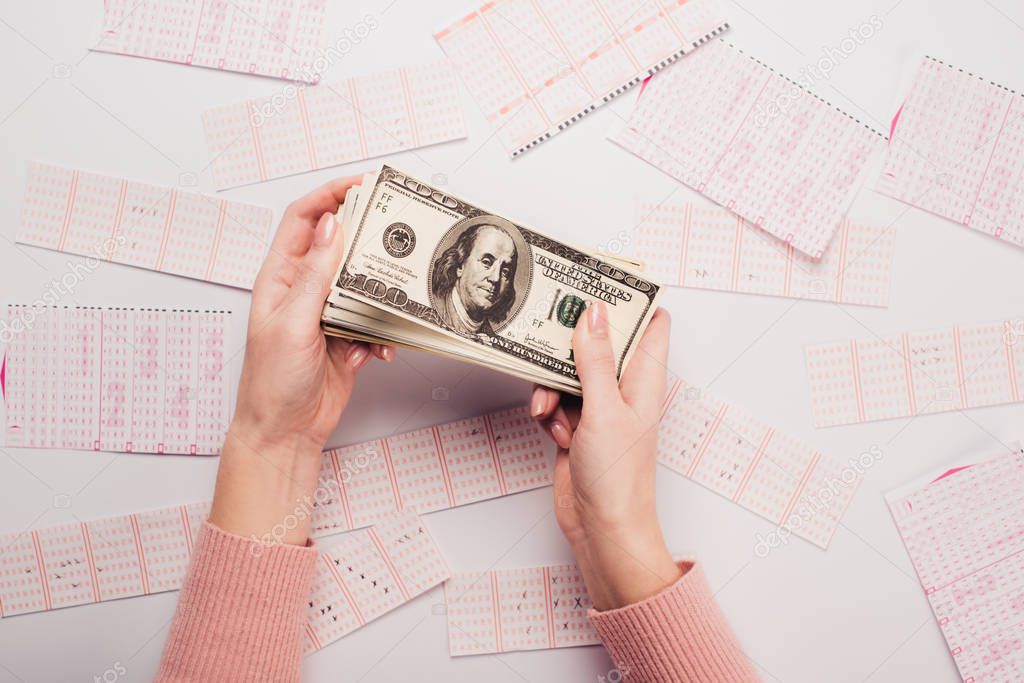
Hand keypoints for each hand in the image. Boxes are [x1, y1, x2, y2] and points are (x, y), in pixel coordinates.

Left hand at [209, 178, 392, 545]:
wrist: (283, 432)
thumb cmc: (271, 382)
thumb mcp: (292, 322)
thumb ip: (314, 274)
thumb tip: (330, 226)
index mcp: (280, 277)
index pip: (303, 220)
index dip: (329, 196)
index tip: (361, 183)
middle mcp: (303, 290)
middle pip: (339, 246)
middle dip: (366, 239)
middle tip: (394, 231)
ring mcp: (326, 314)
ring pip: (362, 285)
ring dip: (379, 295)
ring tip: (390, 304)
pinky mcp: (346, 339)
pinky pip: (374, 323)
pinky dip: (383, 334)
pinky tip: (379, 351)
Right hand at [531, 304, 681, 609]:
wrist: (602, 529)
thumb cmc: (619, 479)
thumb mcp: (604, 409)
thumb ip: (595, 359)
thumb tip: (594, 314)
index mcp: (645, 379)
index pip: (650, 325)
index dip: (631, 301)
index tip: (601, 281)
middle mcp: (625, 389)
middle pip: (599, 344)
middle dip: (572, 345)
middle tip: (549, 336)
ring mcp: (600, 408)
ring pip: (570, 373)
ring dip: (553, 388)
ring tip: (552, 411)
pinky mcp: (577, 426)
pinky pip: (556, 401)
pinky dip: (549, 412)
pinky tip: (553, 431)